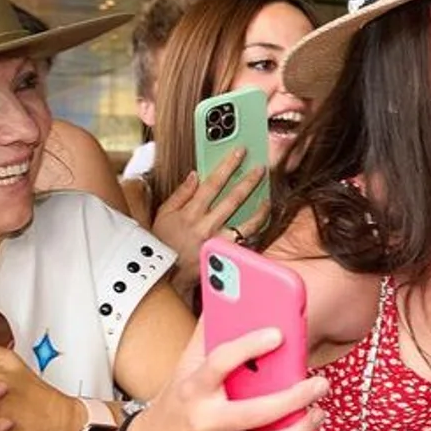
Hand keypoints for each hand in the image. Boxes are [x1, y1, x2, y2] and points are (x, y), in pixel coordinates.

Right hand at [122, 327, 326, 430]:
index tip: (277, 333)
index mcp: (193, 389)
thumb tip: (228, 296)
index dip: (250, 346)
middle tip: (319, 385)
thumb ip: (208, 335)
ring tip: (317, 413)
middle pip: (256, 413)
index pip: (220, 363)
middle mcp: (206, 421)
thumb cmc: (176, 402)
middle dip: (295, 398)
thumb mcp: (184, 366)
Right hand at [151, 146, 263, 294]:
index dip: (227, 166)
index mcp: (190, 213)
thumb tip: (194, 175)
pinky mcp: (225, 255)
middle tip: (261, 168)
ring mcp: (218, 241)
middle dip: (249, 181)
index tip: (239, 153)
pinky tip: (263, 219)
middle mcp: (206, 226)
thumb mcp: (163, 215)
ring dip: (259, 207)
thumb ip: (180, 194)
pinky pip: (246, 241)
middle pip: (233, 199)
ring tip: (267, 195)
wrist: (166, 278)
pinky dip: (256, 230)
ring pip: (246, 222)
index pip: (212, 183)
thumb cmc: (163, 244)